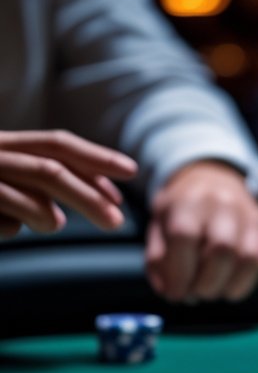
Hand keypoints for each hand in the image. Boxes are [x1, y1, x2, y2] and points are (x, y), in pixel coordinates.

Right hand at [0, 130, 136, 238]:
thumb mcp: (12, 175)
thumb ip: (47, 178)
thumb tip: (101, 199)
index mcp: (4, 143)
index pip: (57, 145)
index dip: (96, 157)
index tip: (131, 170)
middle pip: (50, 173)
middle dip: (89, 198)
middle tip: (116, 221)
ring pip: (31, 201)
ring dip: (49, 219)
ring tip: (52, 224)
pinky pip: (4, 225)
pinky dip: (12, 229)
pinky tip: (6, 227)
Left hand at [145, 161, 257, 302]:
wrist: (214, 179)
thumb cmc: (183, 209)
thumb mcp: (160, 224)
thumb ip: (159, 258)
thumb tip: (167, 290)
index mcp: (187, 200)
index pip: (185, 236)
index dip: (180, 272)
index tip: (174, 294)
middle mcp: (221, 203)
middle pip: (220, 249)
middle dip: (205, 283)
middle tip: (193, 295)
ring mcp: (246, 214)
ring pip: (244, 258)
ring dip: (224, 285)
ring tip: (209, 292)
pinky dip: (242, 283)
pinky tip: (227, 289)